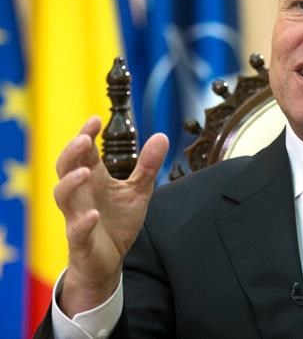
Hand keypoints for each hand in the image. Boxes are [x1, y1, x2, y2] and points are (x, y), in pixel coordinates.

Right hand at [54, 117, 168, 315]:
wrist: (108, 260)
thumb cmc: (117, 221)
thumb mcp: (138, 190)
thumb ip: (148, 165)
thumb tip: (161, 136)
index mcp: (94, 179)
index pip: (84, 152)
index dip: (85, 134)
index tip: (95, 119)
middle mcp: (81, 194)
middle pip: (65, 168)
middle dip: (72, 152)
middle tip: (84, 139)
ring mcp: (77, 216)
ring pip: (64, 196)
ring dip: (71, 182)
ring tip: (85, 171)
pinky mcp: (81, 240)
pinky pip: (77, 230)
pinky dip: (83, 221)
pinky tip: (93, 214)